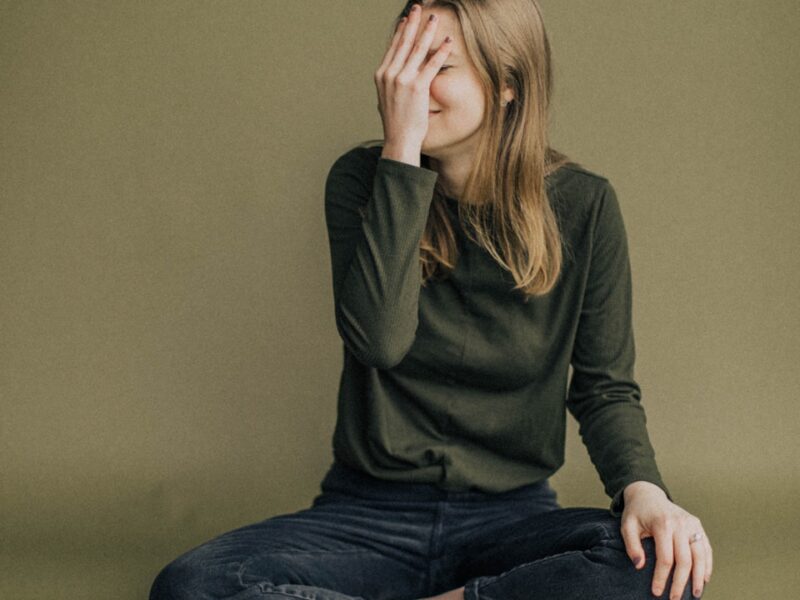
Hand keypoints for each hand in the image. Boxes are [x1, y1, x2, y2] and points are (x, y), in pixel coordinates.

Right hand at [374, 4, 452, 160]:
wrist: (399, 140)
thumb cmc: (396, 123)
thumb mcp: (387, 99)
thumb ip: (391, 84)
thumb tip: (395, 76)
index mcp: (382, 75)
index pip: (393, 47)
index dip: (401, 31)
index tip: (406, 19)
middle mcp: (390, 74)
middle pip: (404, 42)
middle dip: (412, 23)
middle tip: (418, 8)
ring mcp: (403, 80)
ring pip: (417, 49)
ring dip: (427, 31)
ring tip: (434, 18)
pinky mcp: (417, 87)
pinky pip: (432, 64)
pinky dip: (441, 51)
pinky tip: (448, 41)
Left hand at [620, 481, 712, 598]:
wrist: (648, 494)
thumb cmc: (637, 512)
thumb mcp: (627, 526)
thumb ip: (631, 545)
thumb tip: (639, 566)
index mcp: (662, 524)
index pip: (665, 558)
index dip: (662, 578)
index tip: (657, 592)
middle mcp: (680, 523)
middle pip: (685, 559)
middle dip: (681, 582)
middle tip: (675, 598)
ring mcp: (691, 523)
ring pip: (700, 555)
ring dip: (699, 577)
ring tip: (695, 593)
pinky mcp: (697, 524)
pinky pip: (706, 547)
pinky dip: (707, 564)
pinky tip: (704, 578)